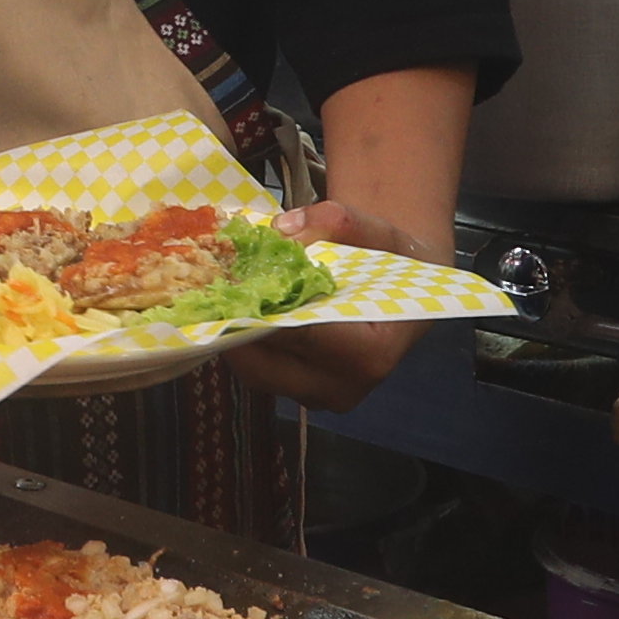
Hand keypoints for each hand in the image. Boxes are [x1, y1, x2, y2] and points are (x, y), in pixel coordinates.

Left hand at [232, 194, 426, 412]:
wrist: (403, 291)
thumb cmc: (393, 261)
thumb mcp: (377, 230)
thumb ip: (335, 221)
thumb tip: (282, 230)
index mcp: (371, 353)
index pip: (302, 336)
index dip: (263, 308)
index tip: (232, 280)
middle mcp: (343, 387)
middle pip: (268, 363)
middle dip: (238, 321)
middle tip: (215, 283)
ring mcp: (319, 397)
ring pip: (254, 371)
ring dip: (233, 332)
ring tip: (222, 292)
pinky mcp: (299, 394)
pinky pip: (257, 371)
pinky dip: (241, 341)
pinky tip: (235, 307)